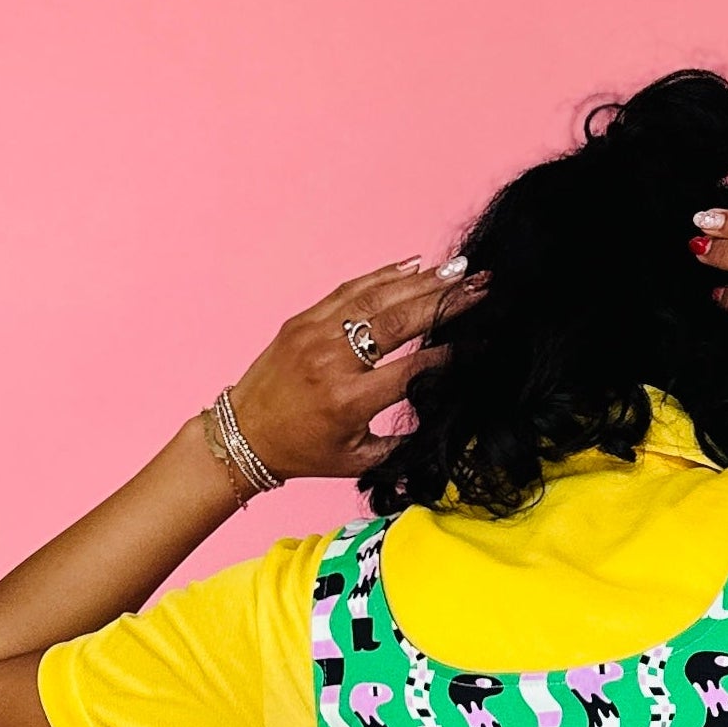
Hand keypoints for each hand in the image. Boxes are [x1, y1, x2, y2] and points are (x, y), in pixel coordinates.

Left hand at [225, 258, 473, 481]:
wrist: (246, 434)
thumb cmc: (306, 452)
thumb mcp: (358, 460)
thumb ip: (401, 440)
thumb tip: (441, 409)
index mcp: (348, 402)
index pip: (410, 370)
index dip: (447, 354)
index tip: (479, 339)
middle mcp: (333, 363)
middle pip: (399, 323)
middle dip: (445, 301)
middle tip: (481, 285)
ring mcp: (316, 335)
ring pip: (377, 298)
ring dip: (423, 281)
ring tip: (459, 269)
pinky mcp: (304, 320)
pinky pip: (350, 290)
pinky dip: (385, 275)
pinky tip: (416, 266)